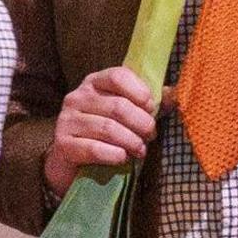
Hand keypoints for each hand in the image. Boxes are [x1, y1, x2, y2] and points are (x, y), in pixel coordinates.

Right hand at [45, 66, 159, 196]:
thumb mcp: (126, 113)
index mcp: (94, 83)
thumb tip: (175, 94)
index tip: (151, 108)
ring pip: (108, 128)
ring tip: (140, 150)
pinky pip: (94, 148)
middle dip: (141, 123)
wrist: (72, 161)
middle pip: (118, 106)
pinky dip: (114, 155)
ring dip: (131, 142)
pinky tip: (122, 158)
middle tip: (150, 136)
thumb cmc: (105, 133)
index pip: (118, 76)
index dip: (140, 92)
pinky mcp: (62, 144)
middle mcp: (77, 97)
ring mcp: (67, 120)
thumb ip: (149, 103)